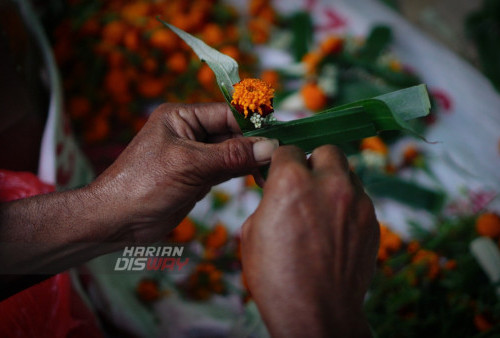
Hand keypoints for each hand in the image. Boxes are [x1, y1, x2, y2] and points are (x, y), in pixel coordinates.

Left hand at [89, 103, 277, 242]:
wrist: (117, 220)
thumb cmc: (145, 184)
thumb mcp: (190, 165)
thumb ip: (231, 155)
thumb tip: (270, 147)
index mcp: (182, 116)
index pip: (227, 114)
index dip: (254, 124)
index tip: (280, 135)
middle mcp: (189, 132)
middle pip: (232, 133)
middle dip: (255, 145)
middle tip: (281, 157)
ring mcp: (194, 155)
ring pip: (231, 153)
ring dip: (250, 160)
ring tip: (273, 169)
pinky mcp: (197, 176)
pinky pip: (225, 170)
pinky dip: (240, 173)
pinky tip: (257, 177)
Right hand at [241, 145, 378, 336]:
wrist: (317, 313)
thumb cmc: (277, 277)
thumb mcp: (253, 231)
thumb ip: (269, 199)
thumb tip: (277, 191)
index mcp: (292, 182)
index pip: (289, 150)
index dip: (281, 163)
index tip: (280, 173)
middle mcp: (329, 184)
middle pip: (326, 151)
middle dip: (313, 163)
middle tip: (305, 185)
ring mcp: (356, 202)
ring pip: (347, 173)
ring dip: (334, 182)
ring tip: (322, 208)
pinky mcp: (372, 221)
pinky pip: (360, 199)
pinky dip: (347, 205)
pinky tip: (335, 229)